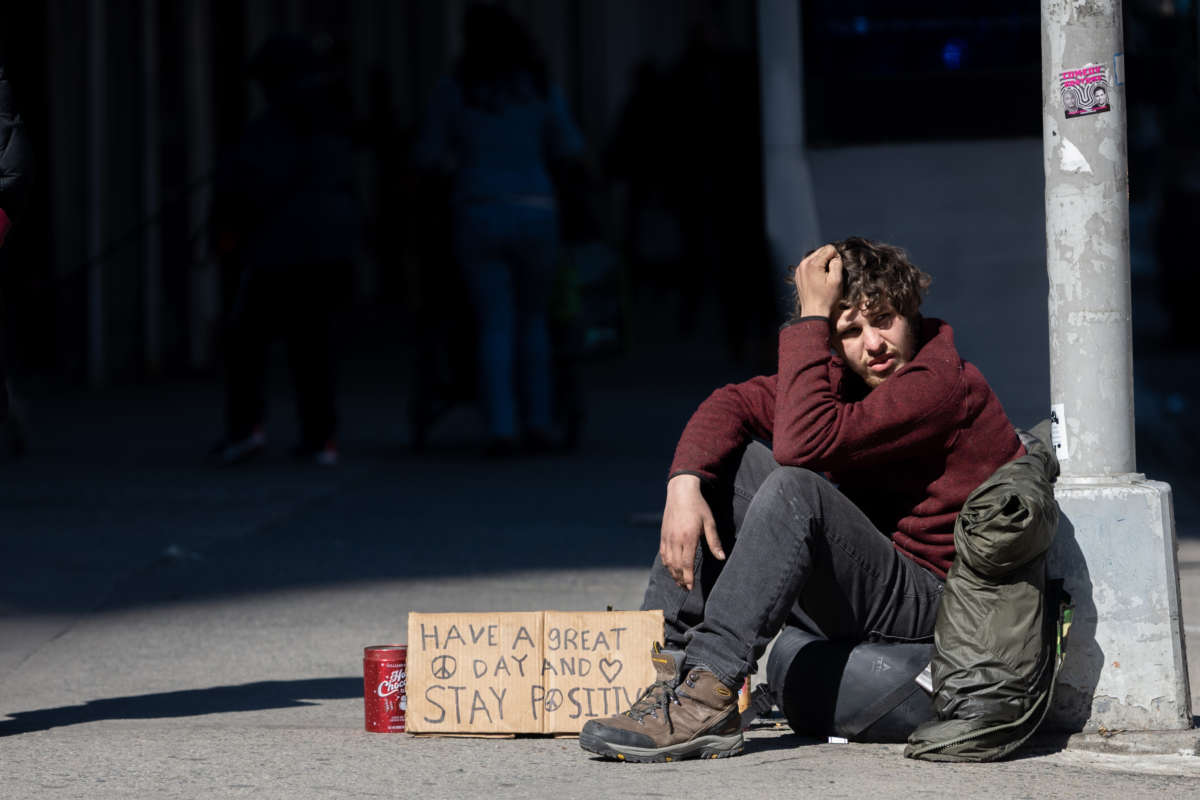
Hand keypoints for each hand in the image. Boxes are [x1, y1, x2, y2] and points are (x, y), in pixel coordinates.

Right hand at [660, 474, 723, 589]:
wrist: (680, 492)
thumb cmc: (698, 506)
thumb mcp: (710, 522)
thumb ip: (714, 541)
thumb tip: (721, 557)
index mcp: (688, 537)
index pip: (687, 563)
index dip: (688, 577)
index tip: (690, 587)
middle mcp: (676, 539)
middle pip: (676, 565)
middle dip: (680, 579)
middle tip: (685, 588)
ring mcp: (667, 537)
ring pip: (668, 561)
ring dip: (673, 573)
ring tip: (679, 582)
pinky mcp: (663, 535)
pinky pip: (663, 553)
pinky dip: (666, 563)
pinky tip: (671, 568)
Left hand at [793, 244, 842, 318]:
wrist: (813, 312)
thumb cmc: (826, 299)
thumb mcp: (837, 280)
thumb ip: (837, 263)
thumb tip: (835, 257)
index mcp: (812, 264)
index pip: (829, 248)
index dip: (836, 258)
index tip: (835, 271)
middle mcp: (803, 264)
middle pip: (821, 251)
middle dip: (829, 259)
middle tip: (831, 275)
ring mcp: (799, 269)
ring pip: (816, 256)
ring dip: (823, 264)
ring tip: (824, 278)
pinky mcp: (798, 274)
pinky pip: (810, 264)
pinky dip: (816, 268)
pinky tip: (818, 280)